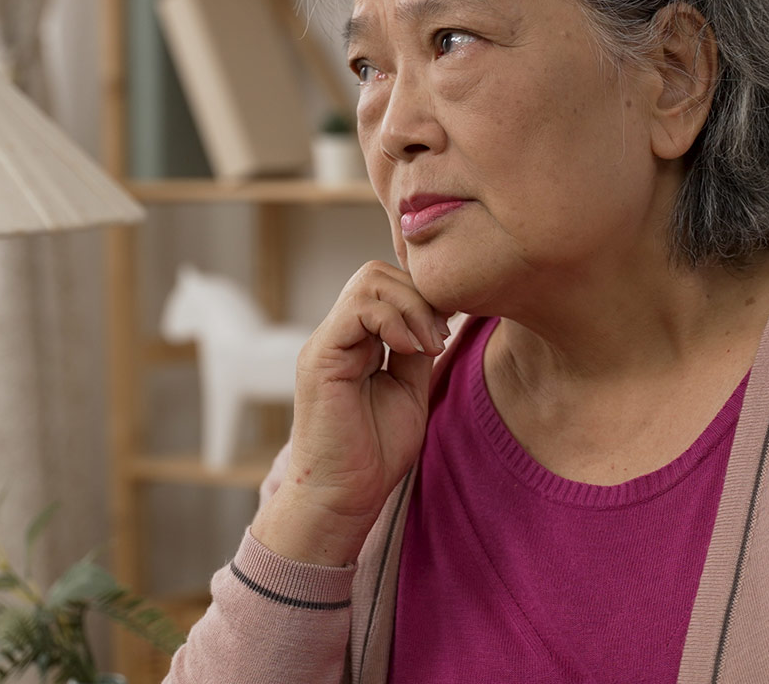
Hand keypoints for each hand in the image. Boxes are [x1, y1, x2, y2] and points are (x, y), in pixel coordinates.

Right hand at [252, 261, 449, 564]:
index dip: (423, 296)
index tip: (448, 329)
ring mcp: (327, 342)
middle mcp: (339, 335)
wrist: (343, 496)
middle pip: (378, 272)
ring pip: (368, 281)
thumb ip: (416, 349)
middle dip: (420, 296)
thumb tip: (437, 314)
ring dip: (410, 307)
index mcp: (358, 341)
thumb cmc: (374, 453)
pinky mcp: (320, 356)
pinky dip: (391, 320)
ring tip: (427, 346)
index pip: (387, 284)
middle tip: (439, 339)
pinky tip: (408, 350)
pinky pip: (357, 309)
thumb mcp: (409, 390)